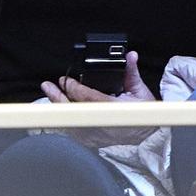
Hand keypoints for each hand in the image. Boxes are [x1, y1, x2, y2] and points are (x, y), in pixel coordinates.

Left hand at [42, 51, 157, 149]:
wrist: (146, 134)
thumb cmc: (144, 114)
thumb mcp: (140, 91)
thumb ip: (131, 72)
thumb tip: (130, 56)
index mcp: (114, 108)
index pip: (88, 97)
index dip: (74, 88)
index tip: (66, 81)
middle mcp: (102, 122)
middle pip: (73, 109)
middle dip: (58, 96)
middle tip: (49, 86)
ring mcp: (95, 133)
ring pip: (70, 119)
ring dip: (59, 106)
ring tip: (51, 94)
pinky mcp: (91, 139)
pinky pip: (72, 129)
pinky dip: (65, 118)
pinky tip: (59, 110)